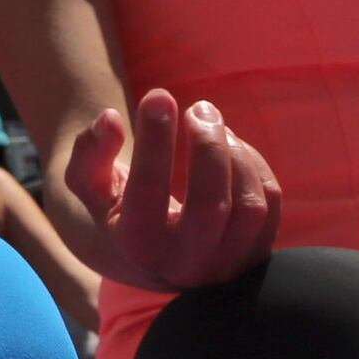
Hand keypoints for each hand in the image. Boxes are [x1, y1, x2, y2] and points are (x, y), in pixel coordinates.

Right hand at [68, 89, 279, 290]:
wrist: (149, 257)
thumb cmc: (115, 209)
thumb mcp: (89, 186)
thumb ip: (90, 153)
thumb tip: (110, 118)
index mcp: (138, 246)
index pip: (149, 191)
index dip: (154, 139)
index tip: (158, 95)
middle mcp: (185, 263)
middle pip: (211, 205)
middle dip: (208, 146)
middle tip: (199, 107)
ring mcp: (226, 263)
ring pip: (249, 205)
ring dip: (235, 153)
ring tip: (211, 123)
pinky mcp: (255, 253)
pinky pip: (269, 203)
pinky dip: (253, 164)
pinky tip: (229, 144)